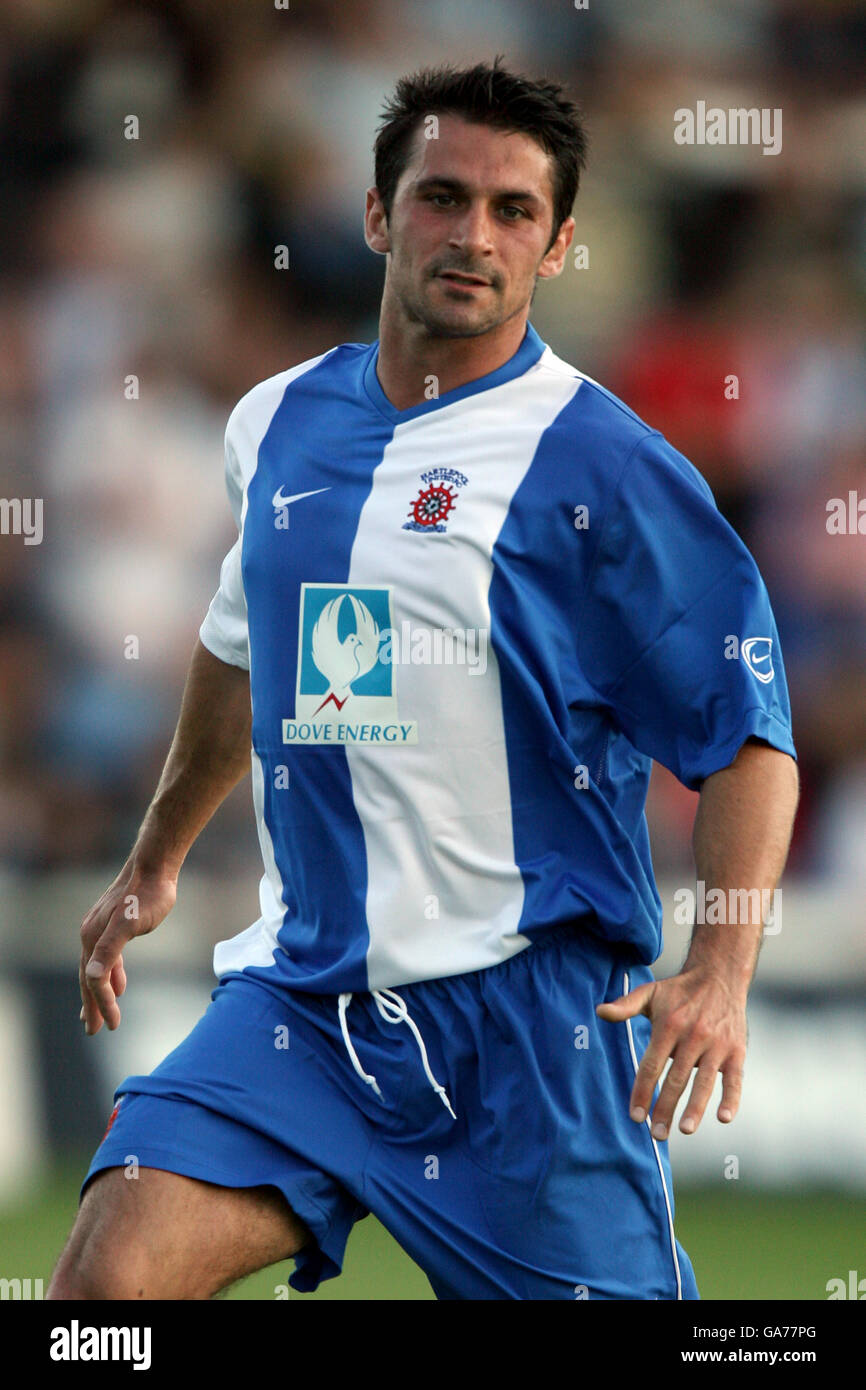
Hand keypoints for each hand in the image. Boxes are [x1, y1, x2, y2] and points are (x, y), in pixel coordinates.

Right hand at [79, 862, 176, 1034]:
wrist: (155, 865)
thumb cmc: (147, 893)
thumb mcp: (130, 923)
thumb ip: (111, 949)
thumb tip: (92, 976)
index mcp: (93, 937)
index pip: (93, 980)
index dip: (102, 1005)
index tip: (112, 1026)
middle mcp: (91, 934)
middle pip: (89, 978)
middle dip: (91, 1005)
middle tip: (92, 1030)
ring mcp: (100, 928)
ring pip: (97, 968)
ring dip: (100, 992)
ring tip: (102, 1013)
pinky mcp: (113, 924)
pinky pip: (108, 956)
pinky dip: (112, 974)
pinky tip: (120, 984)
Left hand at [596, 968, 746, 1138]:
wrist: (720, 976)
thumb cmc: (679, 991)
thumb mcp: (650, 993)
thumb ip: (625, 1005)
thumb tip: (599, 1012)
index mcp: (669, 1025)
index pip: (651, 1065)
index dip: (642, 1092)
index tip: (635, 1116)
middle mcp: (693, 1036)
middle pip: (676, 1079)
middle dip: (665, 1109)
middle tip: (656, 1135)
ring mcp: (716, 1045)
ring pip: (704, 1082)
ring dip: (695, 1109)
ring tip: (684, 1130)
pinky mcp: (737, 1051)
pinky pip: (734, 1079)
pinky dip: (731, 1099)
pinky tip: (723, 1118)